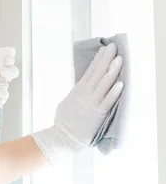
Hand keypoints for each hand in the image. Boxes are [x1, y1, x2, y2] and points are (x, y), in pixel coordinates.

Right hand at [32, 43, 122, 164]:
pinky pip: (107, 101)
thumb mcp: (68, 101)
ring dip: (112, 71)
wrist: (62, 137)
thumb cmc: (64, 121)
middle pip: (97, 73)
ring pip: (103, 84)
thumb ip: (77, 93)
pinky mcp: (97, 114)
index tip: (103, 50)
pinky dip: (114, 93)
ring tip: (119, 59)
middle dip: (106, 59)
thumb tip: (84, 86)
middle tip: (113, 47)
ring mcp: (91, 103)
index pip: (89, 72)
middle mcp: (85, 94)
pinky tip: (121, 84)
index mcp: (77, 91)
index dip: (97, 60)